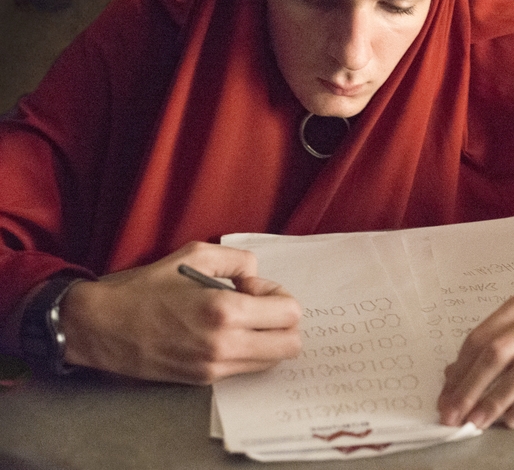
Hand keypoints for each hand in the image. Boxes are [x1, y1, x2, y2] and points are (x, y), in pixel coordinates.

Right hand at [60, 242, 301, 383]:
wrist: (102, 327)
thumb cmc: (145, 289)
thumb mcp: (194, 255)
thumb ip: (237, 259)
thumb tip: (256, 276)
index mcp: (225, 311)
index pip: (290, 314)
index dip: (279, 296)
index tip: (252, 288)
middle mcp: (224, 344)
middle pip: (290, 344)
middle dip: (282, 322)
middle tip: (257, 306)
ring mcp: (215, 367)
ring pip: (272, 361)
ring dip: (267, 339)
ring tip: (239, 320)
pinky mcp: (204, 380)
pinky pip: (246, 368)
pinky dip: (247, 351)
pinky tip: (223, 333)